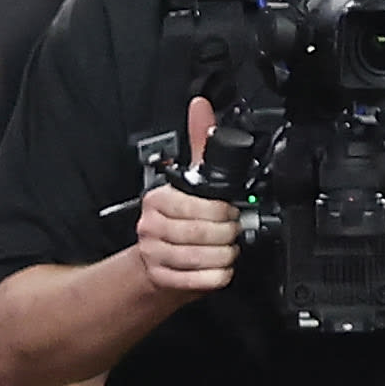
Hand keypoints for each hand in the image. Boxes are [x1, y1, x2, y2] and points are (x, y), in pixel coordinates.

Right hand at [135, 106, 240, 296]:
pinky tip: (220, 268)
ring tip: (228, 250)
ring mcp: (154, 253)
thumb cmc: (178, 218)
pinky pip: (197, 280)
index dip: (222, 211)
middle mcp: (151, 225)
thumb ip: (200, 142)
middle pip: (202, 233)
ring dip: (224, 255)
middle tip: (232, 232)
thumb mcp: (189, 178)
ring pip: (202, 257)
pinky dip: (216, 276)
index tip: (230, 212)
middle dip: (227, 234)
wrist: (158, 261)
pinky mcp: (161, 278)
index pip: (197, 205)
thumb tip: (201, 105)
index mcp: (158, 198)